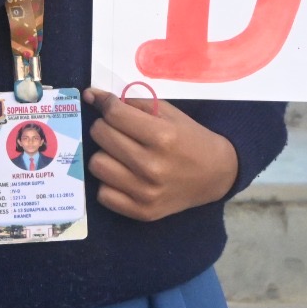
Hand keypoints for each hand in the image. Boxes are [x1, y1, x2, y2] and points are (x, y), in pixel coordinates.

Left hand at [83, 88, 238, 221]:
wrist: (215, 175)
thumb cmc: (189, 138)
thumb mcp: (167, 112)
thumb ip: (130, 102)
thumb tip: (91, 95)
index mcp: (162, 137)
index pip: (113, 115)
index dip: (107, 104)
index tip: (110, 105)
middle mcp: (152, 166)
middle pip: (101, 136)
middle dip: (106, 127)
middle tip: (119, 129)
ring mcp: (146, 193)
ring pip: (97, 164)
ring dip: (105, 154)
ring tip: (120, 154)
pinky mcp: (142, 212)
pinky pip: (103, 194)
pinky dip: (109, 182)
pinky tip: (123, 175)